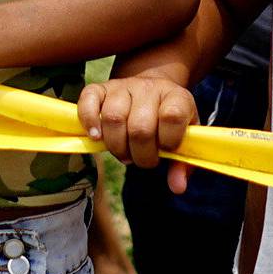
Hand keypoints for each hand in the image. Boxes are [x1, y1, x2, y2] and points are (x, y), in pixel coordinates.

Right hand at [78, 74, 199, 192]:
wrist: (153, 90)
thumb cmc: (169, 122)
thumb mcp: (184, 138)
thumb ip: (182, 164)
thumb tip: (177, 187)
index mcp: (176, 97)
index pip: (172, 116)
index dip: (168, 140)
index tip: (166, 149)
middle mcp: (149, 88)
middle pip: (139, 127)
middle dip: (140, 155)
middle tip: (141, 159)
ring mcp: (123, 86)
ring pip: (113, 118)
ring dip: (116, 146)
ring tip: (123, 153)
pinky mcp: (101, 88)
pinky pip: (88, 100)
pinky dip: (89, 121)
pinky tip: (96, 137)